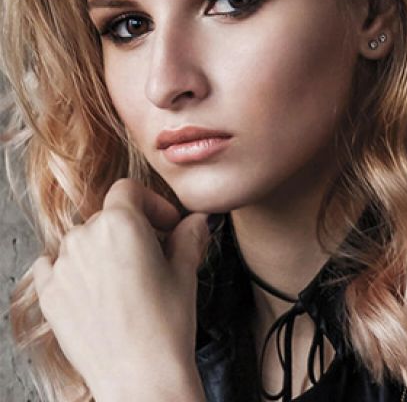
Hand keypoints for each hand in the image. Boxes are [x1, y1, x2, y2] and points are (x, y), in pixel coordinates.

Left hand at [32, 178, 209, 400]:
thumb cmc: (167, 324)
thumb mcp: (185, 272)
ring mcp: (62, 265)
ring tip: (126, 278)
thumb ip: (190, 236)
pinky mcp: (48, 293)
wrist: (141, 378)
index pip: (128, 190)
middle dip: (133, 228)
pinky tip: (92, 286)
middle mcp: (85, 237)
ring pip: (84, 239)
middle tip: (153, 255)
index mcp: (120, 224)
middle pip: (109, 215)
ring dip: (104, 247)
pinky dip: (72, 267)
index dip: (152, 203)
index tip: (166, 224)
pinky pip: (54, 264)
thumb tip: (197, 221)